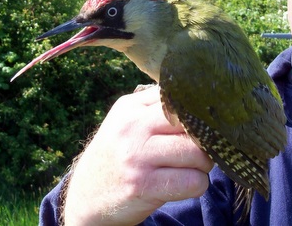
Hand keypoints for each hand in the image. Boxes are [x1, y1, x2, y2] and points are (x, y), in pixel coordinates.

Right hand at [64, 85, 212, 225]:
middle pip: (192, 124)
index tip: (201, 125)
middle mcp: (133, 127)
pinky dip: (196, 185)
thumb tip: (194, 102)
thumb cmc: (116, 154)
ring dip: (202, 165)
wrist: (87, 193)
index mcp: (130, 107)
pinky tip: (181, 184)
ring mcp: (137, 156)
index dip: (197, 113)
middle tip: (197, 149)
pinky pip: (193, 182)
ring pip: (198, 154)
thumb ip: (154, 108)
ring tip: (188, 168)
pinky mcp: (143, 185)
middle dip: (204, 140)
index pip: (179, 98)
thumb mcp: (125, 121)